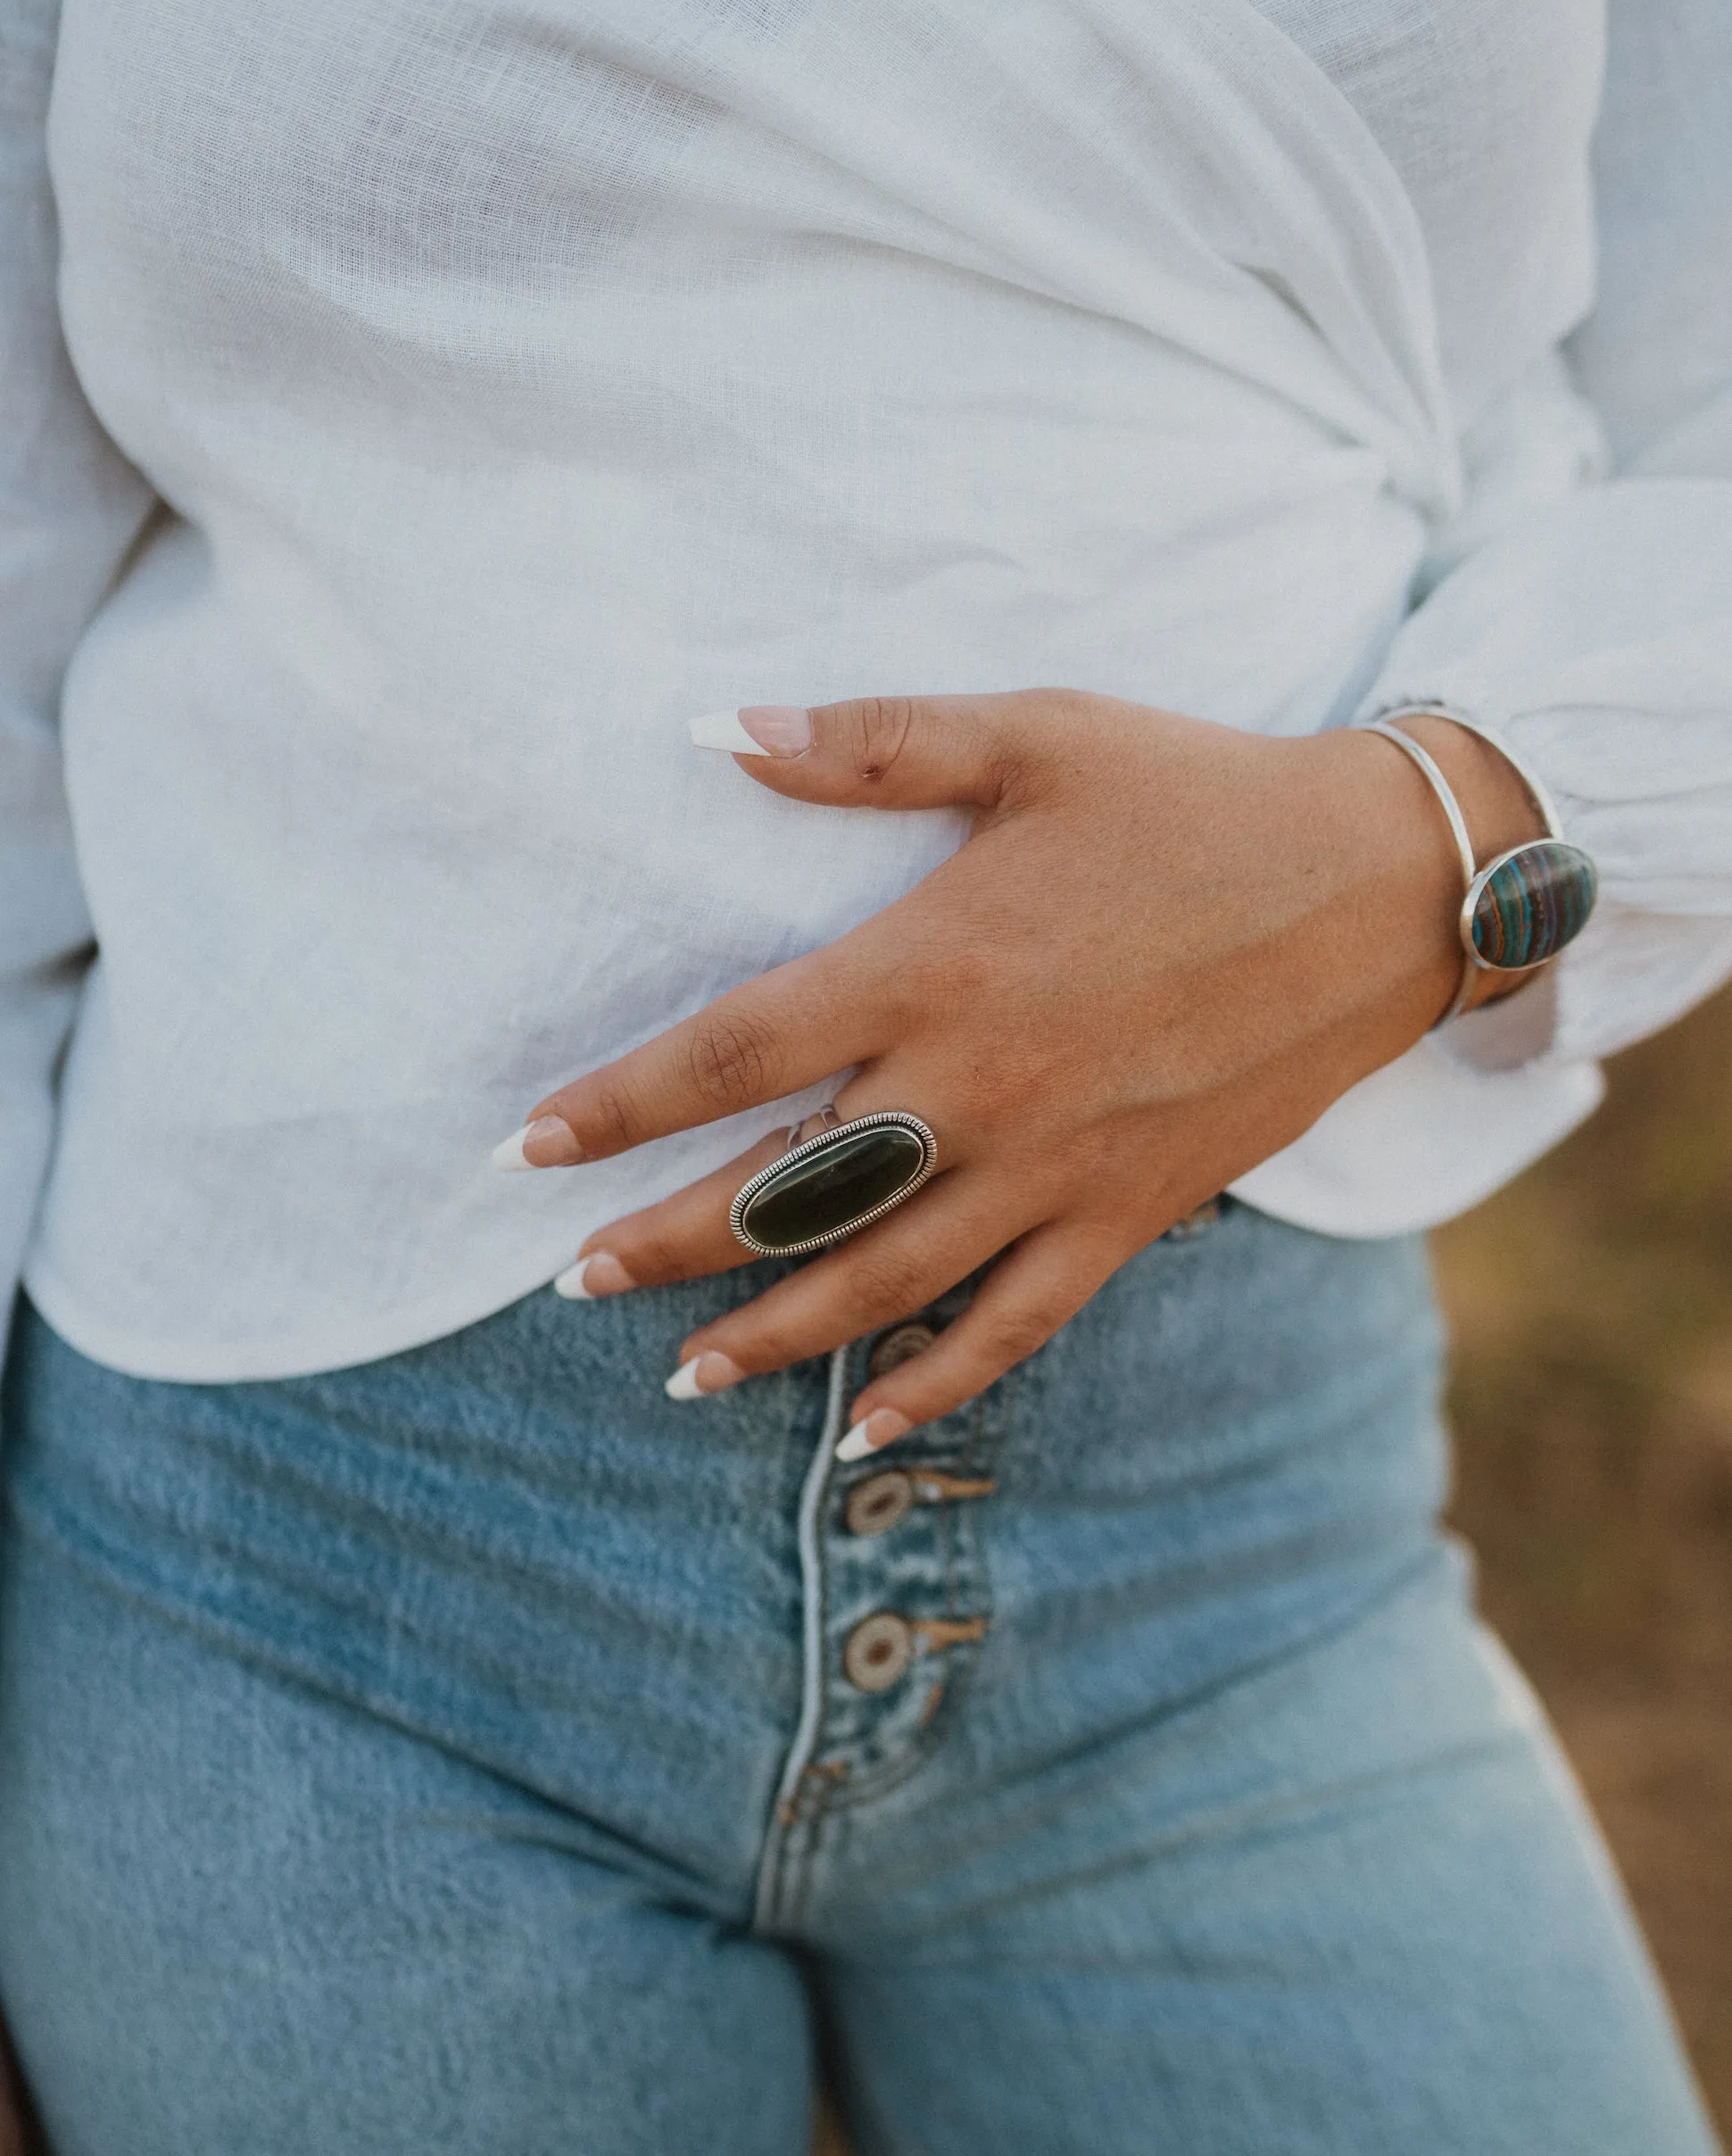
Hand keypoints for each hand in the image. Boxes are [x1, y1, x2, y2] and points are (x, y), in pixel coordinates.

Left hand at [507, 692, 1538, 1450]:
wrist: (1379, 885)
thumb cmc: (1194, 796)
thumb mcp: (1032, 736)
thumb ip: (868, 744)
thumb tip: (712, 731)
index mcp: (934, 968)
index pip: (734, 1054)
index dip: (619, 1106)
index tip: (527, 1150)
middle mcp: (977, 1090)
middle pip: (781, 1192)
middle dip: (664, 1244)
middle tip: (573, 1279)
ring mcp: (1054, 1169)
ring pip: (880, 1281)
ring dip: (769, 1334)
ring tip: (678, 1372)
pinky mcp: (1126, 1216)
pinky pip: (1016, 1326)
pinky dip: (938, 1385)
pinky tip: (868, 1424)